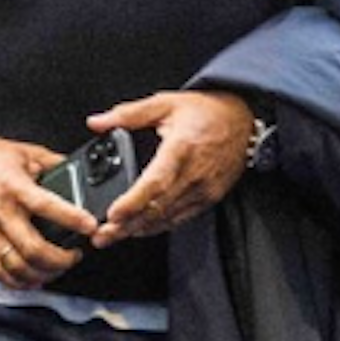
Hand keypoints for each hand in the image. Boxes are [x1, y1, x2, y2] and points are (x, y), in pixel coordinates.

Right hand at [0, 134, 92, 289]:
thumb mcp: (23, 151)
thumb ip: (52, 162)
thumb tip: (77, 170)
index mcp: (13, 187)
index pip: (46, 206)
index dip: (72, 219)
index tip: (90, 226)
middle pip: (33, 249)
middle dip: (61, 260)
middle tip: (74, 256)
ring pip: (16, 266)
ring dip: (42, 274)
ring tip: (56, 269)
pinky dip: (17, 282)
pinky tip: (32, 279)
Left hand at [88, 91, 253, 242]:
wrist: (243, 119)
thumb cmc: (205, 111)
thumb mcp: (164, 103)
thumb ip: (128, 114)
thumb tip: (96, 122)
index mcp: (181, 148)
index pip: (156, 182)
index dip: (133, 201)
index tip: (113, 214)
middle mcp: (195, 173)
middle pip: (157, 207)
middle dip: (127, 225)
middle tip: (101, 236)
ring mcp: (204, 189)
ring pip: (168, 216)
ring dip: (139, 230)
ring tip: (113, 237)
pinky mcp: (210, 197)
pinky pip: (181, 217)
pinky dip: (158, 226)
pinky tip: (139, 230)